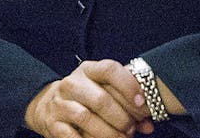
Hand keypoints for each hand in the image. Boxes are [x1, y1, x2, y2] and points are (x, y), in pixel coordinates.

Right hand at [23, 60, 153, 137]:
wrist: (50, 106)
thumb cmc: (87, 99)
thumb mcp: (104, 91)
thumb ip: (128, 104)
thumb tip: (148, 126)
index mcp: (88, 70)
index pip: (109, 69)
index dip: (128, 85)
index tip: (142, 103)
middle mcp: (72, 83)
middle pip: (100, 99)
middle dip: (122, 118)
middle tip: (132, 128)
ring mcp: (60, 103)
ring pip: (86, 118)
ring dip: (109, 133)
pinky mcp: (53, 123)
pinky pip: (72, 136)